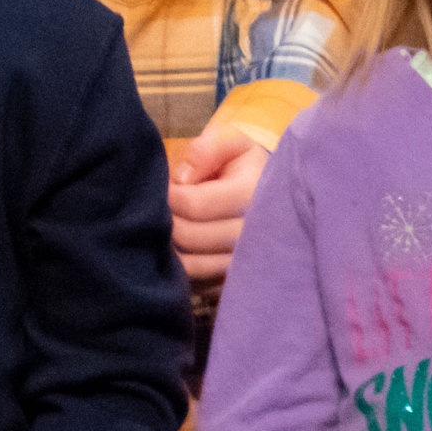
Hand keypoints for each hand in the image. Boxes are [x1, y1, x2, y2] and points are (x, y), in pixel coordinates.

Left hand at [167, 129, 268, 285]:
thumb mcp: (233, 146)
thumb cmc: (243, 169)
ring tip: (164, 230)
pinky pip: (198, 285)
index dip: (169, 196)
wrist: (273, 201)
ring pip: (192, 266)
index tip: (163, 188)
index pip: (194, 205)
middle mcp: (255, 235)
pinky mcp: (236, 284)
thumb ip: (209, 149)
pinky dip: (180, 272)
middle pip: (189, 237)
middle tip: (158, 210)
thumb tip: (183, 176)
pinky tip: (177, 252)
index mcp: (253, 196)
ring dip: (169, 248)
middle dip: (164, 222)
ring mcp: (248, 265)